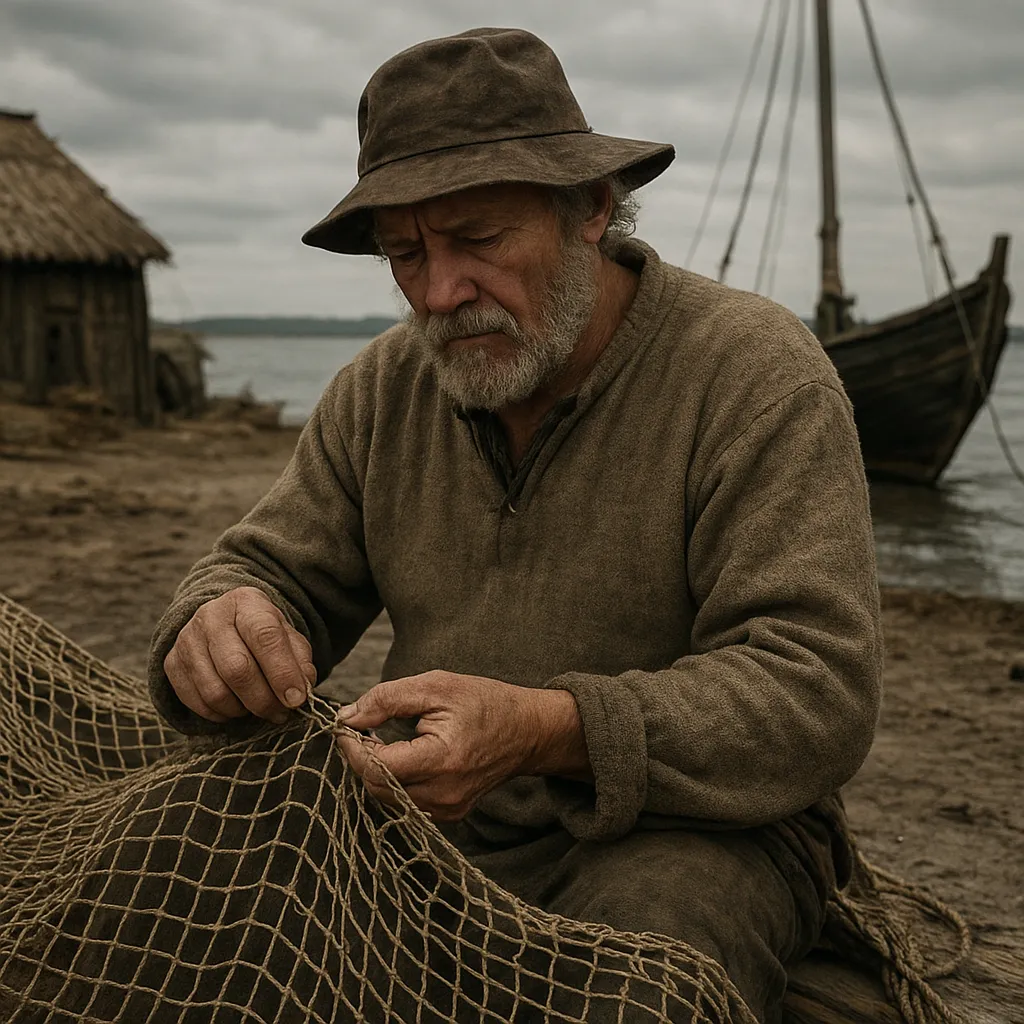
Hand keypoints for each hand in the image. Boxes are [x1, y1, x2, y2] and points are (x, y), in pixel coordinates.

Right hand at [164, 586, 315, 724]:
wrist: (222, 625)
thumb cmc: (261, 634)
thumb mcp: (288, 637)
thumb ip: (299, 661)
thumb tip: (300, 691)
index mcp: (246, 602)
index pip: (265, 635)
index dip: (282, 672)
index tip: (296, 699)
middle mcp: (211, 616)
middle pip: (237, 669)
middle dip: (264, 700)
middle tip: (281, 712)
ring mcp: (186, 640)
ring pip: (216, 692)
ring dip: (243, 710)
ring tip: (259, 707)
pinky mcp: (171, 663)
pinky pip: (197, 703)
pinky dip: (222, 714)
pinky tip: (237, 706)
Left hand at [335, 670, 588, 821]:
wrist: (527, 731)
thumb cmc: (483, 702)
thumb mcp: (435, 686)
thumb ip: (386, 699)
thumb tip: (347, 717)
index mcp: (441, 759)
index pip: (377, 766)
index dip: (352, 747)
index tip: (345, 725)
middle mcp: (444, 793)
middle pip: (377, 786)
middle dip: (361, 758)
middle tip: (362, 729)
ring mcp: (448, 808)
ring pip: (388, 798)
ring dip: (376, 771)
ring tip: (382, 741)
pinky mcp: (450, 814)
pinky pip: (406, 804)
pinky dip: (395, 782)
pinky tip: (402, 757)